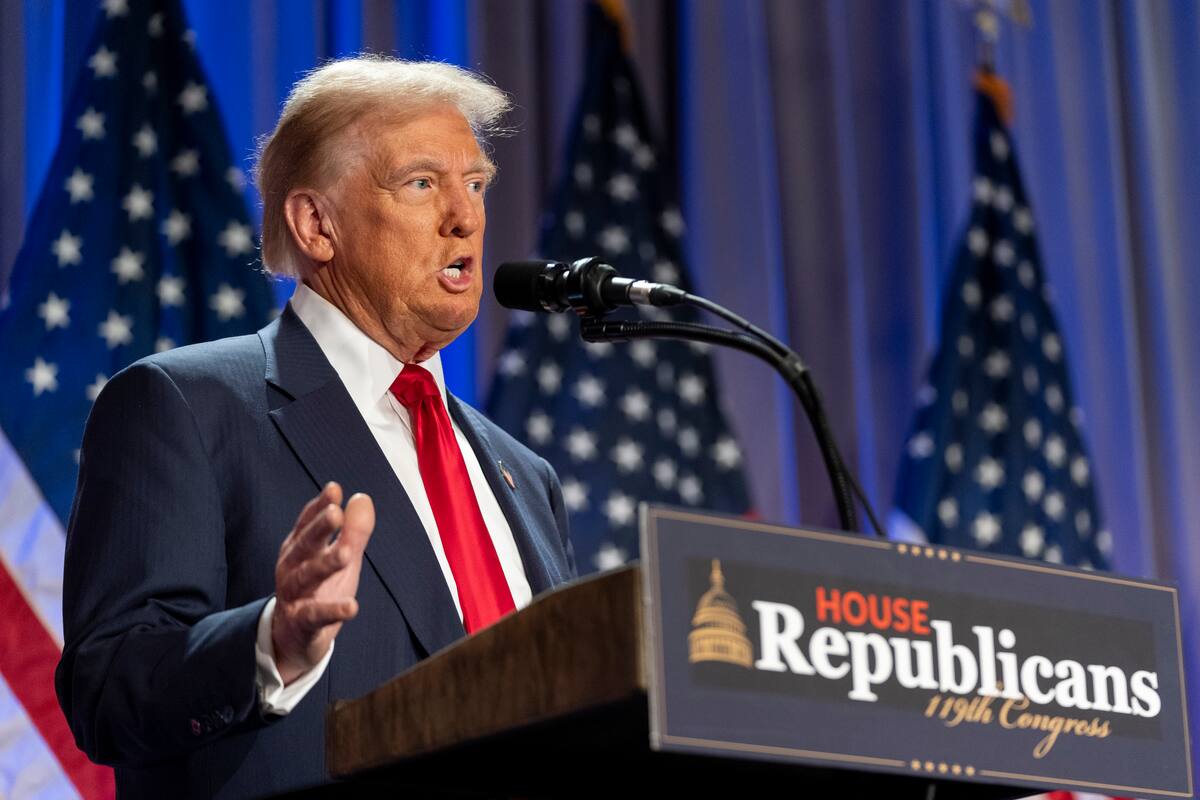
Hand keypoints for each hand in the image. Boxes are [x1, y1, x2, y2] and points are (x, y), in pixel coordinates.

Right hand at [272, 482, 374, 684]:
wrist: (295, 638)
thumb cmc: (319, 589)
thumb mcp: (340, 558)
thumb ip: (353, 531)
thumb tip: (362, 498)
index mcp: (299, 548)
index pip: (308, 523)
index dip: (320, 506)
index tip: (334, 488)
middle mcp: (292, 568)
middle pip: (304, 545)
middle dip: (319, 528)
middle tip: (335, 513)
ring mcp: (294, 596)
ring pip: (307, 577)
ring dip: (325, 564)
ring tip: (347, 554)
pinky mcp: (302, 623)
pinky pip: (316, 615)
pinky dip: (333, 611)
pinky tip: (352, 606)